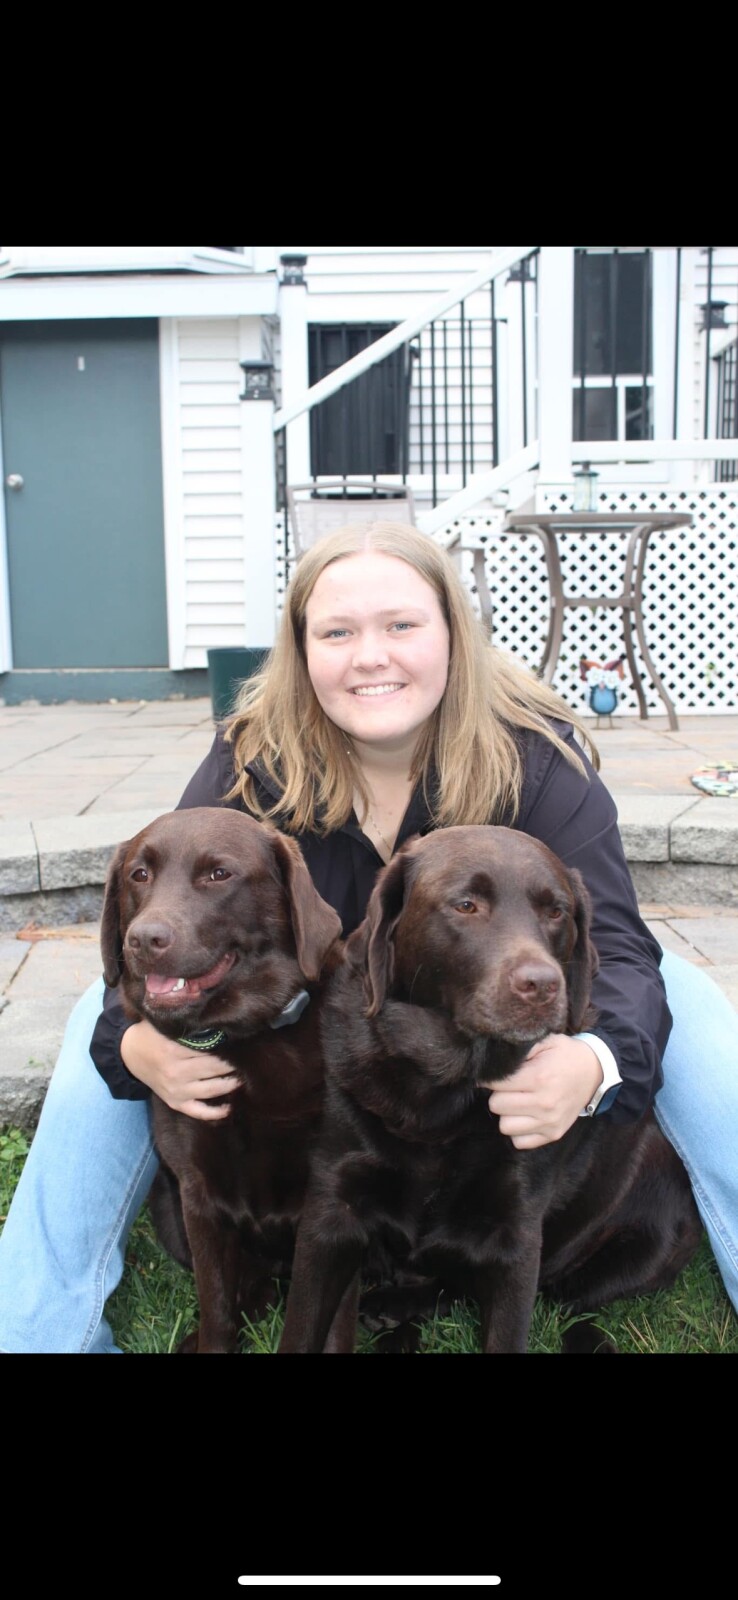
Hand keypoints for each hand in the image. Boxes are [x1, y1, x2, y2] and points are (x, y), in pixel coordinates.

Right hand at [120, 1019, 239, 1120]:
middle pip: (213, 1069)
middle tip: (248, 1058)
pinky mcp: (175, 1102)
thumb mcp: (163, 1024)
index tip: (241, 1041)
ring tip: (244, 1076)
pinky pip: (199, 1112)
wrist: (128, 1055)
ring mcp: (176, 1090)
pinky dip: (215, 1112)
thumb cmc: (150, 1035)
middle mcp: (175, 1072)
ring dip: (231, 1084)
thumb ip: (185, 1022)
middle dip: (233, 1064)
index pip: (207, 1048)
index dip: (226, 1045)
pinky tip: (230, 1107)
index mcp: (172, 1050)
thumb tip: (213, 1017)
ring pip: (212, 1090)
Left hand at [486, 1034, 602, 1149]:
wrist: (594, 1072)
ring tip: (517, 1102)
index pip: (496, 1084)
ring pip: (505, 1126)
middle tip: (508, 1088)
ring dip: (507, 1114)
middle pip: (497, 1105)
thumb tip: (493, 1060)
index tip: (495, 1075)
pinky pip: (520, 1142)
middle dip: (498, 1094)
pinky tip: (525, 1116)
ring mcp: (550, 1122)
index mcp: (539, 1077)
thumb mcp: (546, 1041)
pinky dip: (518, 1130)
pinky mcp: (554, 1134)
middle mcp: (544, 1103)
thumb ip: (520, 1049)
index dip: (491, 1078)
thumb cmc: (565, 1055)